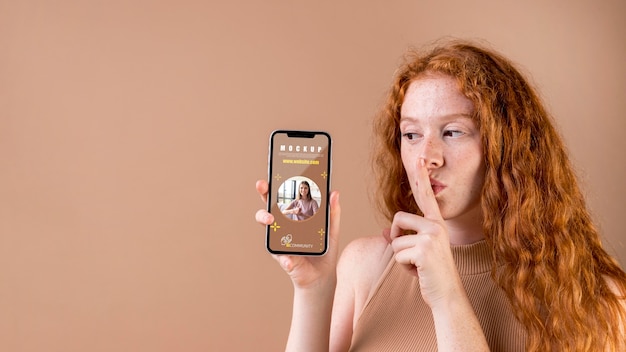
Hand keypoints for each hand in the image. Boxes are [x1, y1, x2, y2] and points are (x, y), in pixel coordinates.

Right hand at [255, 180, 340, 288]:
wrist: (323, 275)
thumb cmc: (325, 249)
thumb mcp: (332, 229)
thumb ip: (333, 212)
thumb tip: (335, 192)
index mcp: (294, 216)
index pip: (283, 197)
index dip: (276, 184)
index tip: (273, 173)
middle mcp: (283, 226)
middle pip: (269, 206)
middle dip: (263, 194)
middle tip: (263, 186)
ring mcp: (280, 241)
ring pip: (267, 227)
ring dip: (265, 219)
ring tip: (270, 219)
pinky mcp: (283, 258)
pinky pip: (281, 257)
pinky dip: (285, 260)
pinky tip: (289, 261)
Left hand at [388, 159, 463, 308]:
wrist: (446, 294)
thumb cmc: (431, 274)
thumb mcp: (416, 253)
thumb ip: (402, 238)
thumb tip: (385, 232)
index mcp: (436, 224)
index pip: (425, 197)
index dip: (421, 177)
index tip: (420, 158)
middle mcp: (436, 226)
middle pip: (397, 219)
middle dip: (396, 239)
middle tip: (411, 256)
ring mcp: (431, 237)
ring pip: (395, 241)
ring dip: (400, 257)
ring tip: (418, 266)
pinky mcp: (424, 250)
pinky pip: (397, 254)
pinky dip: (403, 266)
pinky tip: (418, 272)